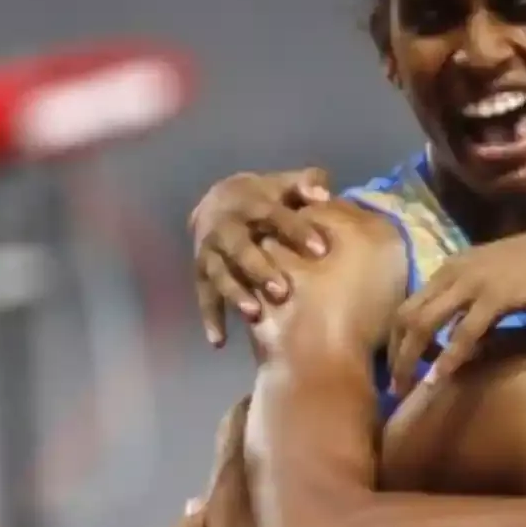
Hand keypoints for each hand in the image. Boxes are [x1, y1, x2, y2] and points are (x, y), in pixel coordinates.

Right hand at [188, 168, 331, 344]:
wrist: (218, 200)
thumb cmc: (266, 197)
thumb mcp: (284, 185)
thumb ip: (307, 184)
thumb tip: (323, 194)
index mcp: (251, 204)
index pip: (275, 216)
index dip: (296, 231)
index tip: (320, 250)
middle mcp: (226, 228)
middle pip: (240, 248)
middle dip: (259, 269)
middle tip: (282, 290)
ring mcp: (210, 252)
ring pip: (220, 274)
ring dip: (235, 294)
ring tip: (254, 315)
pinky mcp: (201, 273)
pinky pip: (205, 297)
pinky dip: (211, 319)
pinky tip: (220, 342)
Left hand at [388, 225, 525, 396]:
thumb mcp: (490, 280)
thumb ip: (469, 304)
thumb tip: (456, 338)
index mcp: (449, 267)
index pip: (408, 304)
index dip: (397, 338)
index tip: (399, 365)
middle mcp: (452, 272)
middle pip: (407, 316)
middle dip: (396, 353)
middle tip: (395, 385)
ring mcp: (471, 283)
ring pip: (424, 324)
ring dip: (410, 359)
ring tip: (406, 387)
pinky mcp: (494, 298)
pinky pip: (463, 334)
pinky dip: (448, 358)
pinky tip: (438, 379)